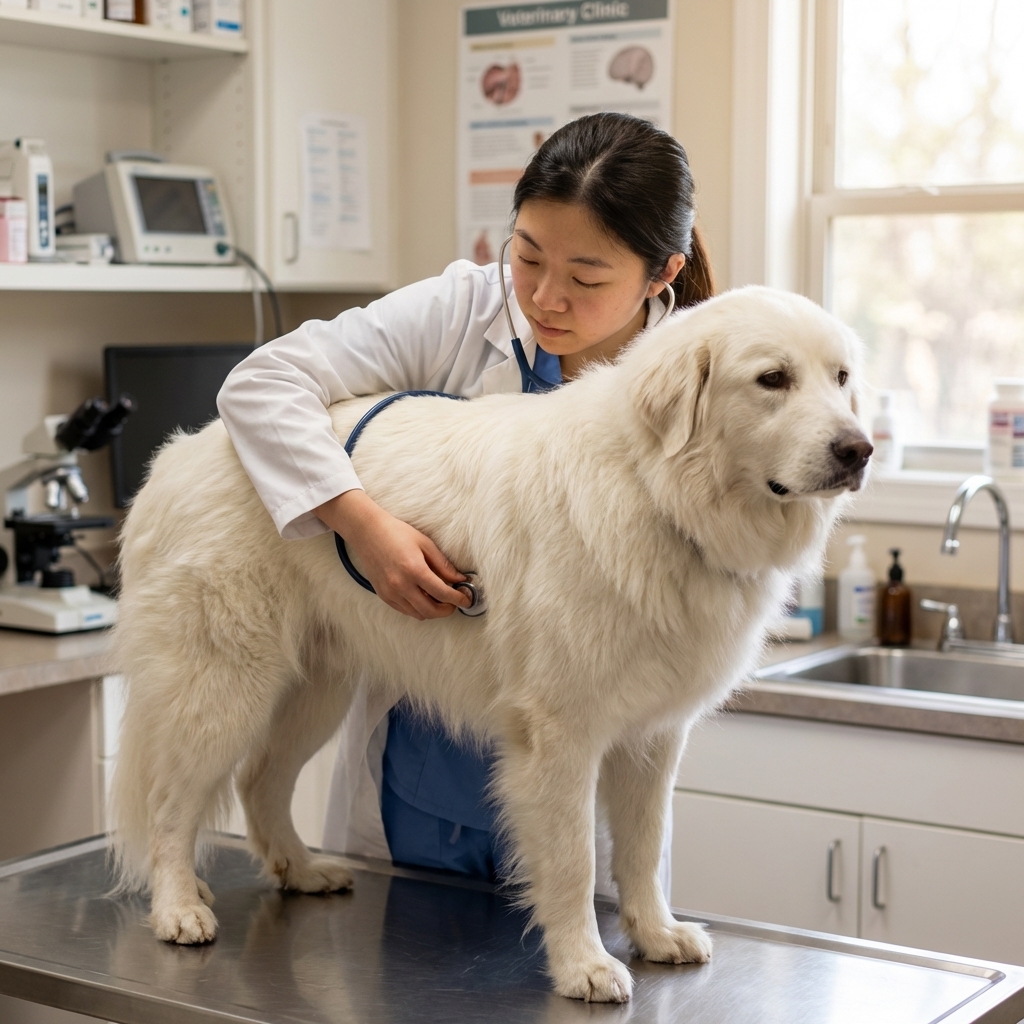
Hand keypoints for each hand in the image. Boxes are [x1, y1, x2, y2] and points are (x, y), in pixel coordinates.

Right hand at [314, 490, 471, 619]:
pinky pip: (405, 610)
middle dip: (447, 610)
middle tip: (455, 602)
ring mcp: (390, 593)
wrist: (367, 532)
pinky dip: (418, 608)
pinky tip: (423, 597)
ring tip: (440, 599)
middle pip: (431, 610)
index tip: (467, 599)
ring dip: (433, 611)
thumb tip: (459, 579)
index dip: (458, 599)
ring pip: (418, 614)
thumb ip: (443, 565)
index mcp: (414, 570)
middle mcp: (401, 585)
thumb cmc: (396, 533)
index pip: (443, 593)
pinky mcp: (383, 595)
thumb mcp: (425, 544)